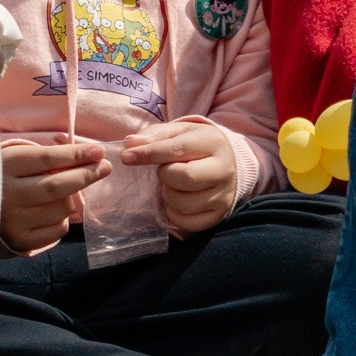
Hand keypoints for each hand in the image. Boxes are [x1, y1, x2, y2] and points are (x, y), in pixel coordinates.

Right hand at [0, 134, 108, 250]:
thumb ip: (49, 154)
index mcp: (7, 166)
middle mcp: (7, 196)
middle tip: (105, 167)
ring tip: (65, 193)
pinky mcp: (19, 242)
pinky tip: (52, 212)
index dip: (77, 155)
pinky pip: (57, 231)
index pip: (47, 159)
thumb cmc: (5, 174)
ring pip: (60, 209)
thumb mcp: (19, 157)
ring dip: (73, 200)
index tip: (100, 151)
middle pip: (56, 187)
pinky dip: (63, 220)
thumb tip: (90, 154)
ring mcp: (12, 222)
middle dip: (86, 176)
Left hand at [116, 116, 239, 233]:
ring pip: (184, 203)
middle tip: (163, 171)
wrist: (229, 165)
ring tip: (172, 186)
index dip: (150, 153)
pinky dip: (174, 214)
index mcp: (214, 142)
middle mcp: (224, 169)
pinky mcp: (218, 215)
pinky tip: (177, 202)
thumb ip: (155, 135)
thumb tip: (130, 143)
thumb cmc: (197, 146)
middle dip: (164, 176)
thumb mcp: (181, 132)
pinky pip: (187, 223)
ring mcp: (224, 195)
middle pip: (185, 178)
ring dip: (168, 196)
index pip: (179, 149)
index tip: (126, 157)